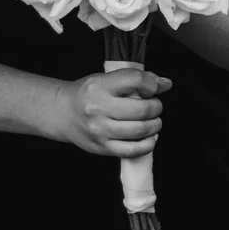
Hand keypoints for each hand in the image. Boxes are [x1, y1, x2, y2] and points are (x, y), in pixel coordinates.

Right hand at [51, 67, 169, 158]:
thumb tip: (165, 84)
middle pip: (142, 109)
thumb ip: (135, 79)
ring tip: (153, 121)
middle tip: (154, 106)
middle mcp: (98, 108)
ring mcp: (100, 130)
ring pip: (140, 130)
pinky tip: (149, 137)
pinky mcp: (102, 147)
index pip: (136, 80)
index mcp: (100, 86)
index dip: (152, 84)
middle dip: (156, 107)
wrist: (62, 113)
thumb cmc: (88, 95)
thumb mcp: (106, 79)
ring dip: (155, 125)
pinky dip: (148, 144)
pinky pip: (133, 150)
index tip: (154, 88)